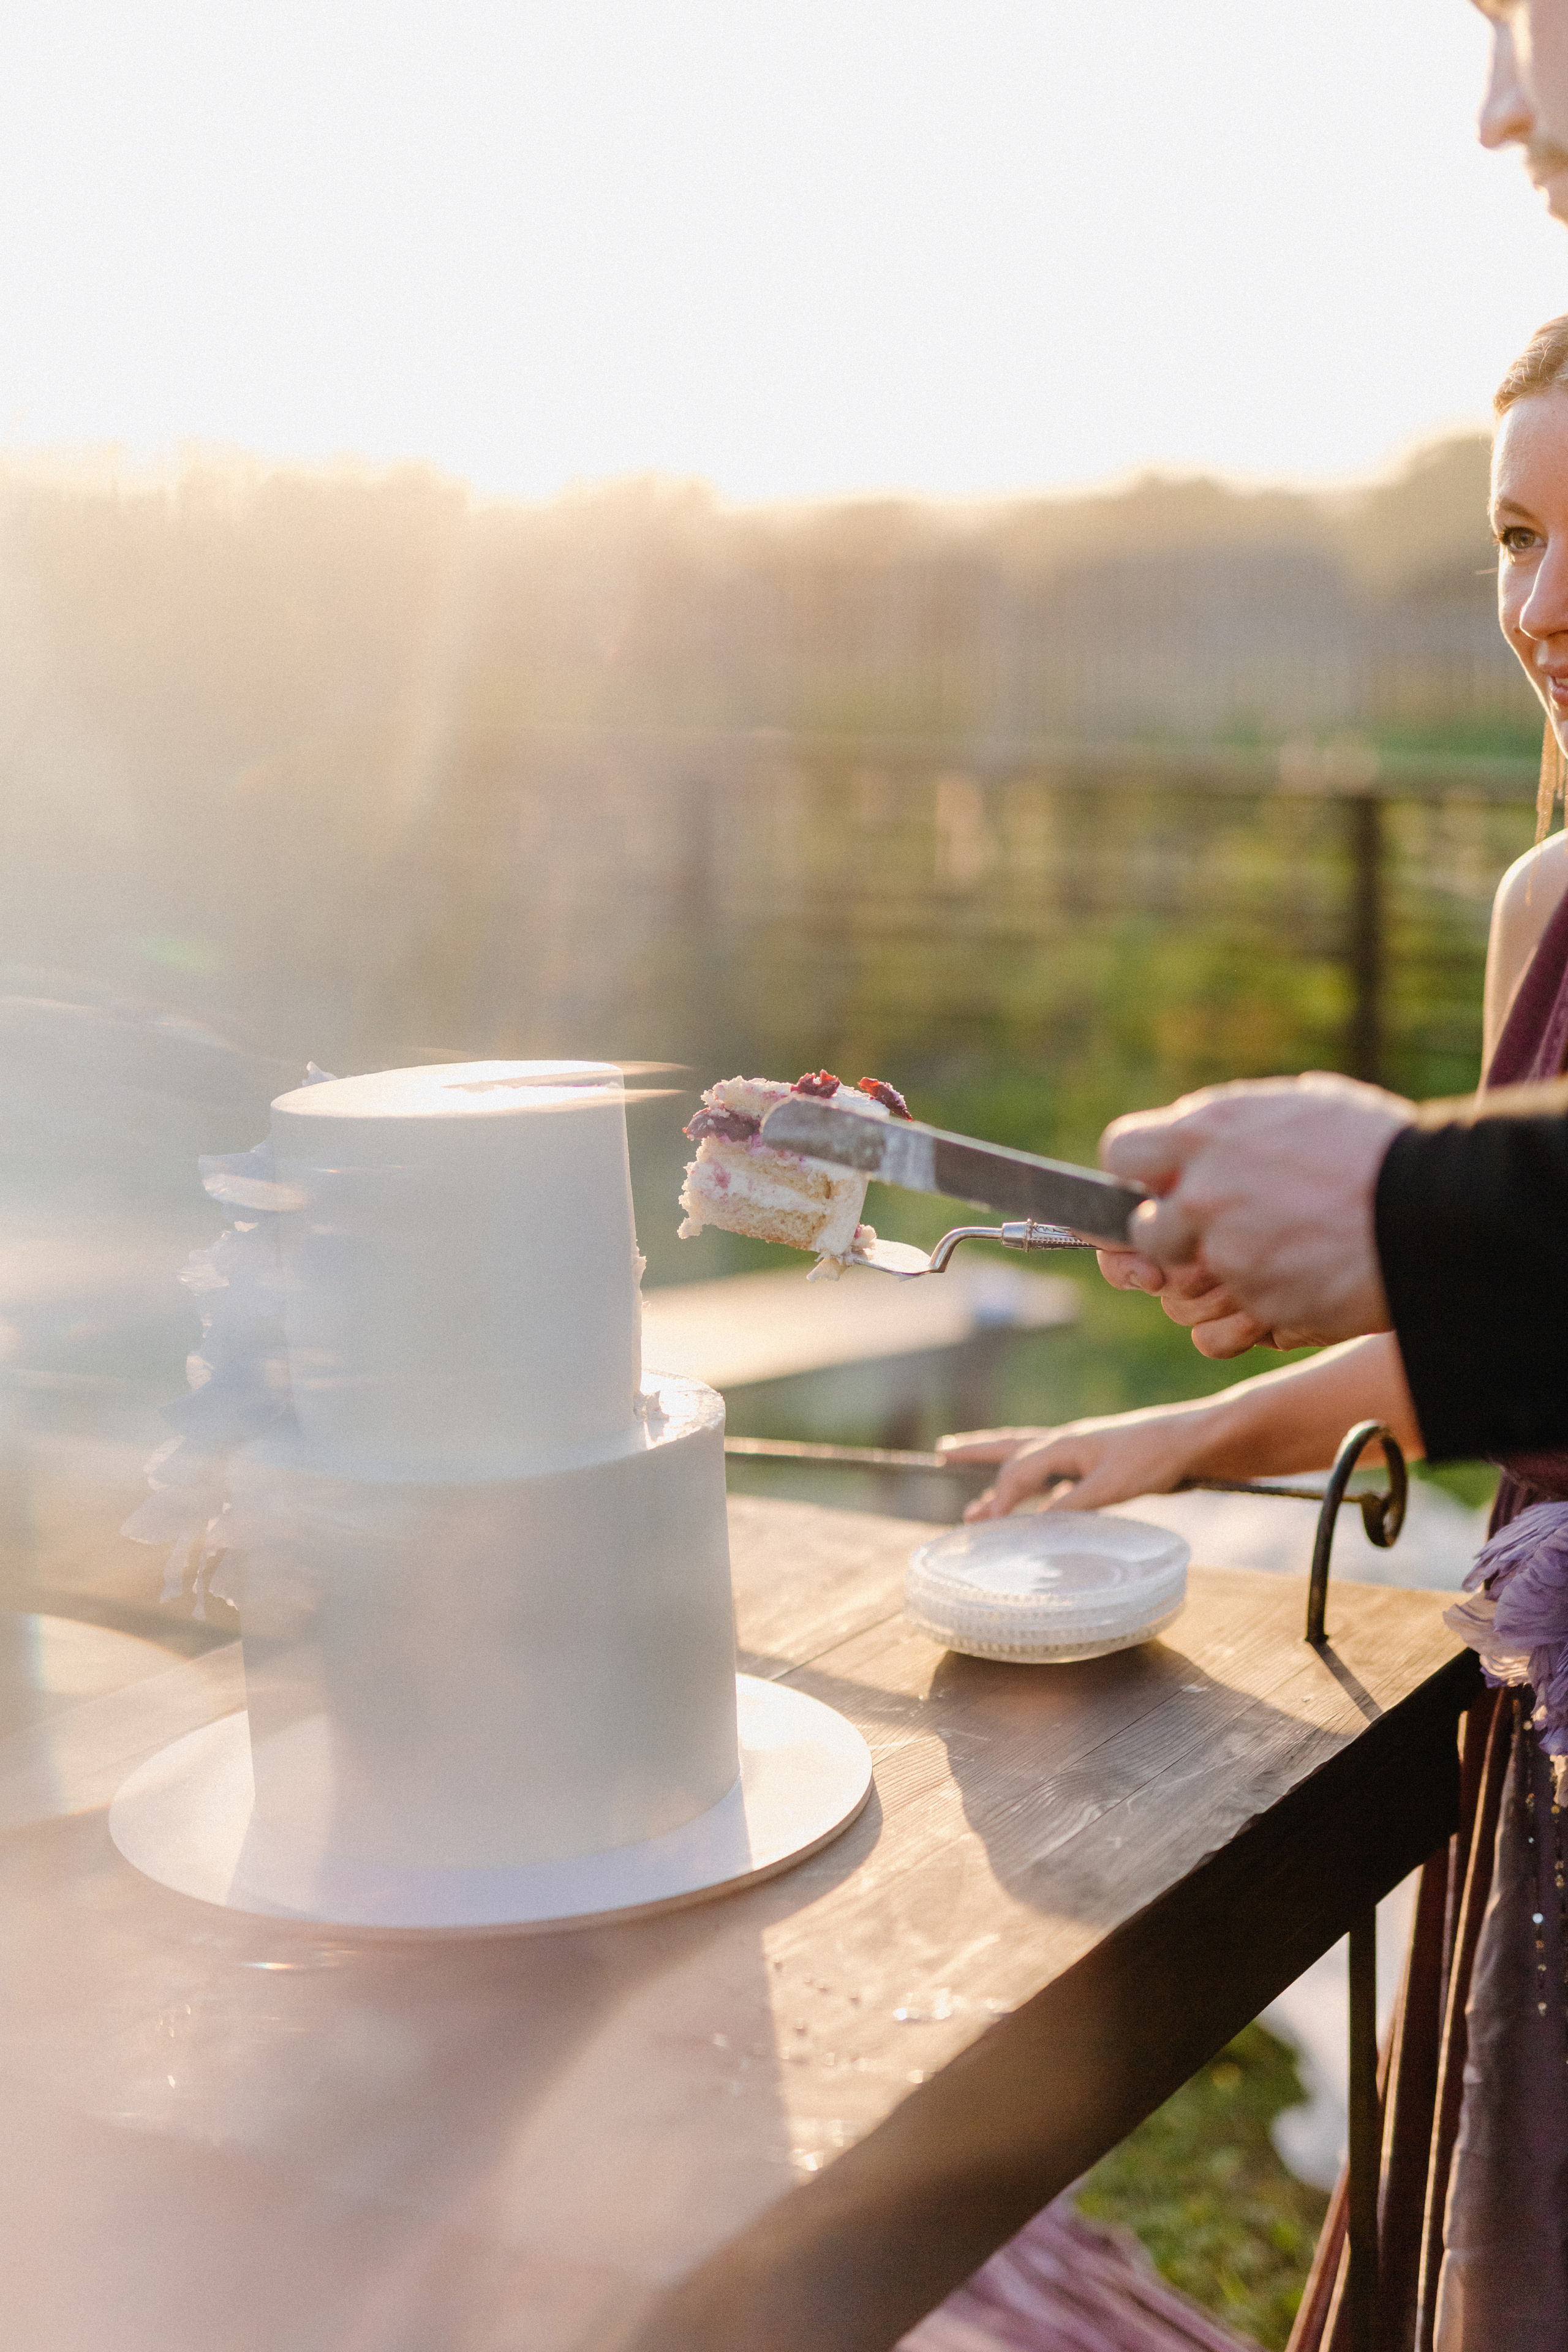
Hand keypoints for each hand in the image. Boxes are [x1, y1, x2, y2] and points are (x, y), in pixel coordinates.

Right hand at [937, 1410, 1212, 1519]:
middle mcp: (1067, 1445)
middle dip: (977, 1454)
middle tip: (942, 1453)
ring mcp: (1082, 1455)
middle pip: (1011, 1448)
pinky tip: (1037, 1512)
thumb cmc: (1155, 1458)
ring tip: (978, 1503)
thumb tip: (1036, 1528)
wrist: (1194, 1443)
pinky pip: (1054, 1481)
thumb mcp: (1112, 1486)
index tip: (983, 1525)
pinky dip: (1037, 1494)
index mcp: (1065, 1444)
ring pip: (1031, 1465)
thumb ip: (1073, 1507)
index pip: (1018, 1471)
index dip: (1000, 1499)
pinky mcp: (1098, 1468)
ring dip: (1003, 1479)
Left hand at [1100, 1074, 1411, 1343]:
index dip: (1138, 1176)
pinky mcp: (1254, 1306)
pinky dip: (1249, 1322)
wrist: (1437, 1210)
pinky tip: (1291, 1295)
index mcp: (1207, 1134)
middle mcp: (1201, 1194)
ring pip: (1176, 1292)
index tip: (1159, 1188)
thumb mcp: (1295, 1109)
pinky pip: (1217, 1334)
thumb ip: (1228, 1131)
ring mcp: (1225, 1255)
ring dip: (1212, 1285)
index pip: (1121, 1153)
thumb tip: (1186, 1143)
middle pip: (1141, 1232)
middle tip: (1217, 1236)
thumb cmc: (1374, 1150)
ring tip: (1269, 1265)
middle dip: (1171, 1239)